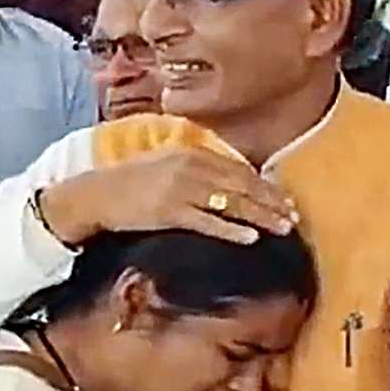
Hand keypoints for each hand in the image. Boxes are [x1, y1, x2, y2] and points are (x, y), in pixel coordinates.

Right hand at [40, 148, 299, 245]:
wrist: (96, 194)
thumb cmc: (131, 183)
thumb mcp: (167, 165)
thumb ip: (197, 170)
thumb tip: (228, 185)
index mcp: (192, 152)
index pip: (239, 169)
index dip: (265, 185)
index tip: (285, 199)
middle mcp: (191, 166)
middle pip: (242, 185)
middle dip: (271, 201)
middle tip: (294, 216)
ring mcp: (181, 189)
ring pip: (231, 203)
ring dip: (261, 216)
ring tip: (283, 228)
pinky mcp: (170, 211)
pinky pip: (208, 221)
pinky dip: (232, 230)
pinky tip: (251, 238)